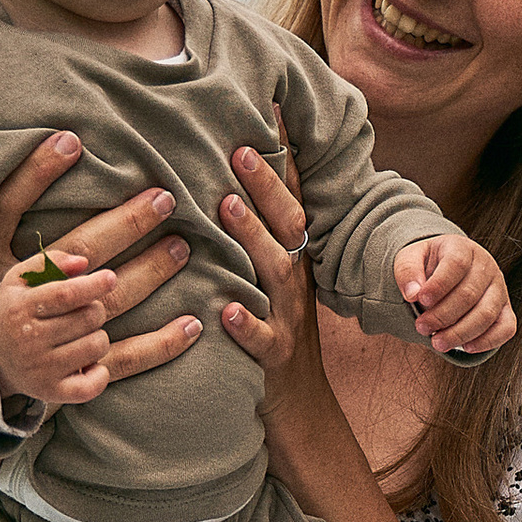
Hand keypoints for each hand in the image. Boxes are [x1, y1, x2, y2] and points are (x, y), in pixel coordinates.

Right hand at [0, 132, 202, 421]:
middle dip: (151, 267)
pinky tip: (189, 325)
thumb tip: (67, 143)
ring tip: (142, 283)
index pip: (83, 249)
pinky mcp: (63, 390)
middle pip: (106, 295)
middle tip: (183, 243)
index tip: (160, 200)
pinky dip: (156, 349)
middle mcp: (34, 327)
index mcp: (19, 285)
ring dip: (125, 314)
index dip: (124, 225)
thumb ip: (20, 191)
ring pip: (107, 332)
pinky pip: (118, 369)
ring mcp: (48, 362)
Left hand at [219, 132, 361, 508]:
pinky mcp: (273, 359)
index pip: (293, 197)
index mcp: (294, 259)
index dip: (286, 155)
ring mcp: (288, 319)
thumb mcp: (272, 282)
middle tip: (240, 148)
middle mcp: (295, 282)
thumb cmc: (273, 338)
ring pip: (272, 272)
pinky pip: (259, 340)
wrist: (299, 412)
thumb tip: (227, 180)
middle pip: (287, 225)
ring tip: (224, 206)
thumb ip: (258, 236)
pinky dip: (243, 324)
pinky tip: (222, 309)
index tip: (273, 109)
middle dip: (266, 185)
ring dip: (250, 237)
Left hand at [394, 230, 516, 359]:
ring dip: (460, 333)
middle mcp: (486, 267)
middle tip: (421, 328)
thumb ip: (407, 271)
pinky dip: (488, 341)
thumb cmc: (428, 265)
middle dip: (443, 316)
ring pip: (486, 314)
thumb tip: (412, 294)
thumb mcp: (411, 258)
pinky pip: (506, 328)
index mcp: (463, 248)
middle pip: (469, 294)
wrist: (447, 269)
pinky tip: (466, 348)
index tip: (420, 300)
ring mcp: (499, 289)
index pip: (457, 264)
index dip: (439, 284)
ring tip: (437, 343)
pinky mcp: (505, 310)